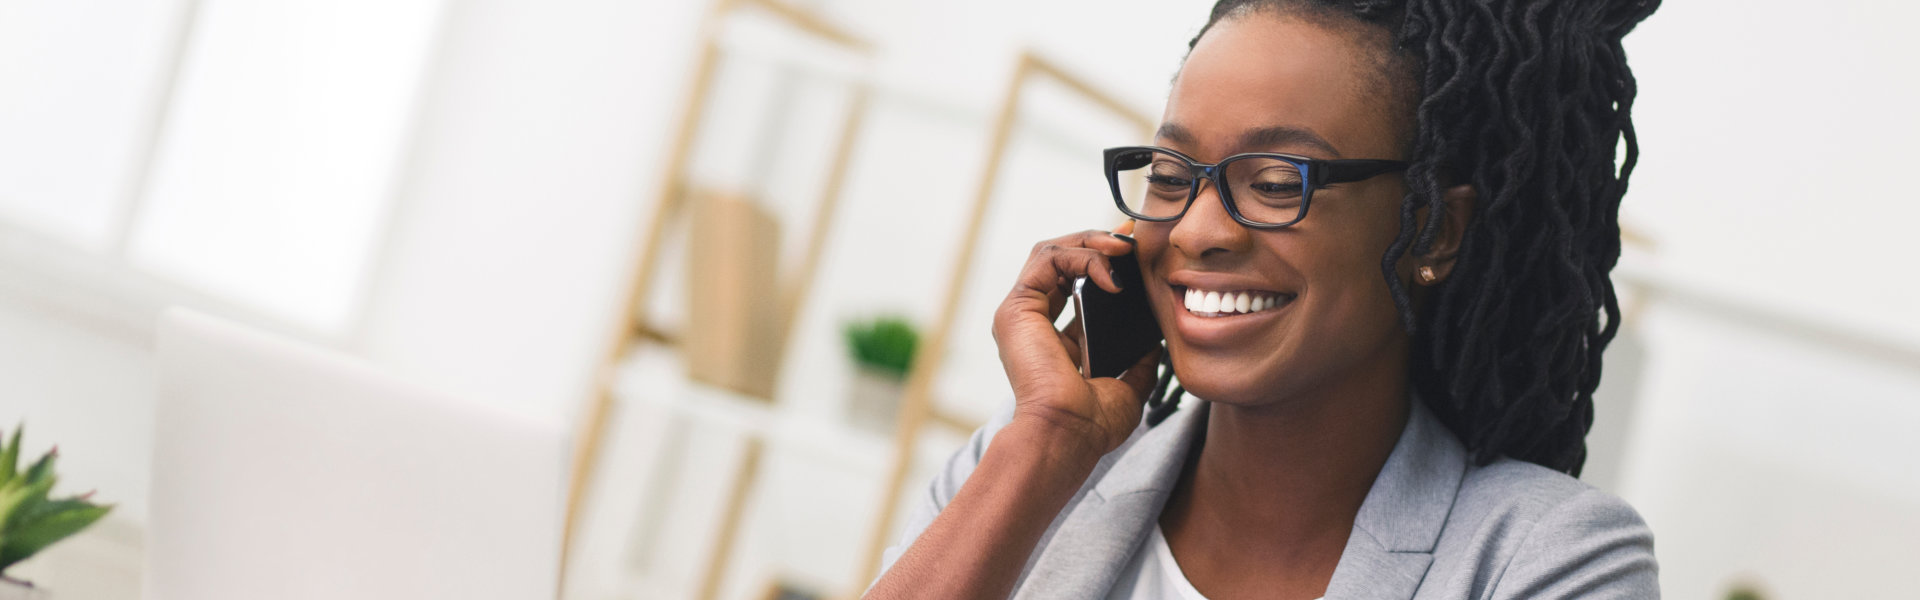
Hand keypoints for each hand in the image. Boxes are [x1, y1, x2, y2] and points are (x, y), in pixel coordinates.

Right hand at [991, 226, 1162, 456]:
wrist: (1068, 435)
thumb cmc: (1091, 424)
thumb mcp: (1128, 387)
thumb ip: (1140, 363)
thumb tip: (1157, 344)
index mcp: (1056, 341)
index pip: (1077, 285)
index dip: (1105, 262)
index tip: (1137, 250)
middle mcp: (1034, 323)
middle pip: (1063, 261)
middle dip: (1099, 242)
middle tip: (1134, 236)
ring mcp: (1021, 314)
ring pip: (1052, 252)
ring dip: (1091, 241)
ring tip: (1124, 246)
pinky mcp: (1017, 308)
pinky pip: (1047, 259)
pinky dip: (1081, 255)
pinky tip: (1111, 271)